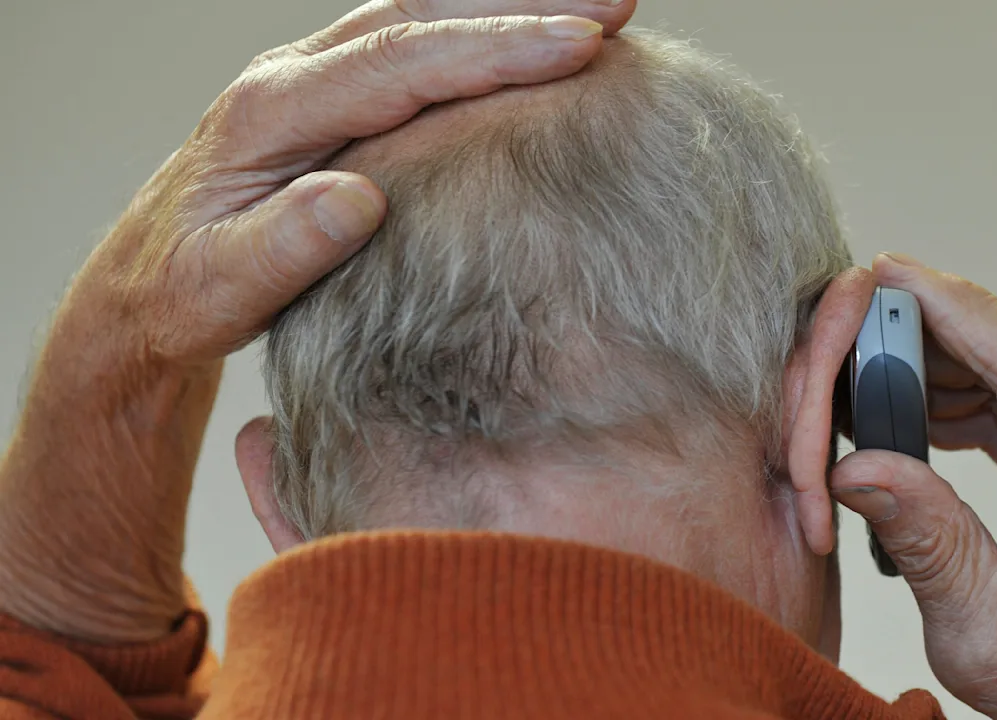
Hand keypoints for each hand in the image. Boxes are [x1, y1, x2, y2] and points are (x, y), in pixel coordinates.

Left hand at [0, 0, 635, 642]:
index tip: (578, 48)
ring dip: (510, 6)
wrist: (143, 288)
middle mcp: (291, 77)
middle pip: (420, 15)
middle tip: (619, 2)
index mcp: (270, 115)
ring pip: (422, 16)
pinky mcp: (332, 96)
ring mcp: (311, 79)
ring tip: (601, 7)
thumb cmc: (183, 295)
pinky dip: (478, 29)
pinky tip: (531, 35)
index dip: (493, 52)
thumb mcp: (219, 290)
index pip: (398, 64)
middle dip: (524, 4)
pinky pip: (413, 42)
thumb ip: (281, 248)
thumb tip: (355, 202)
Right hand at [831, 255, 996, 719]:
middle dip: (939, 326)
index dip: (956, 308)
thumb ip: (922, 538)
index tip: (894, 272)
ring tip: (873, 367)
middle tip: (860, 315)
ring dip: (949, 363)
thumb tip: (857, 467)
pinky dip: (971, 399)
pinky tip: (920, 410)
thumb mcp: (984, 633)